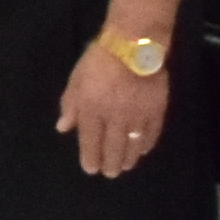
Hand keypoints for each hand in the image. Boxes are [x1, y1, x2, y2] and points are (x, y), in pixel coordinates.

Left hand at [60, 38, 170, 179]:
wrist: (134, 46)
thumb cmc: (99, 60)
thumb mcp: (76, 80)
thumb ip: (70, 105)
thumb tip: (63, 128)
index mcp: (92, 109)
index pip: (90, 140)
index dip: (90, 156)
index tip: (91, 169)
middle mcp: (115, 117)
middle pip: (113, 146)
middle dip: (110, 162)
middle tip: (110, 174)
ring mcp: (138, 115)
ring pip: (133, 144)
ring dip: (128, 158)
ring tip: (125, 167)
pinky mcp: (156, 110)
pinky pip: (152, 132)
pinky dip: (147, 144)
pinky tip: (143, 150)